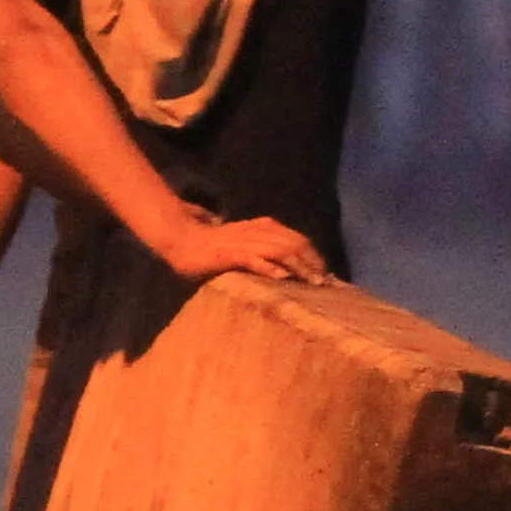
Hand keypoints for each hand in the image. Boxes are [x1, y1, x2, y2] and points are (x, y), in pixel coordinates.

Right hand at [158, 214, 327, 285]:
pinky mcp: (232, 253)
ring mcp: (246, 242)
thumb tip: (286, 270)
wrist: (183, 239)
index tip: (326, 274)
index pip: (298, 239)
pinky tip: (283, 278)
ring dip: (300, 267)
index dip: (314, 256)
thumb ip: (264, 252)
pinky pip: (256, 260)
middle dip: (314, 263)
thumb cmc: (213, 246)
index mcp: (264, 227)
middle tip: (326, 283)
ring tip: (314, 282)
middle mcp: (259, 231)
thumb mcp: (245, 244)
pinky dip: (270, 268)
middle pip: (296, 244)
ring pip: (282, 251)